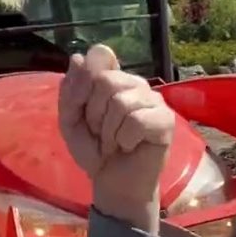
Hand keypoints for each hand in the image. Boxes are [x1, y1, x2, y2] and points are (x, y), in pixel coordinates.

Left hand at [58, 44, 174, 234]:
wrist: (112, 182)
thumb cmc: (93, 150)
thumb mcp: (70, 121)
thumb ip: (70, 92)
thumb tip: (77, 58)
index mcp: (112, 77)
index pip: (100, 54)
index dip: (84, 80)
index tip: (81, 106)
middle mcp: (134, 83)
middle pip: (105, 80)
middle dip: (93, 114)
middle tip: (100, 133)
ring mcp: (153, 100)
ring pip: (121, 102)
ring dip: (109, 131)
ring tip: (114, 142)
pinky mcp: (165, 120)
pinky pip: (137, 121)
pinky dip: (124, 139)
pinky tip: (129, 146)